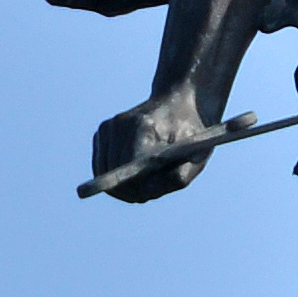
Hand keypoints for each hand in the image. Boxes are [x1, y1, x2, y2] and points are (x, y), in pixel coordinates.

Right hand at [91, 89, 222, 201]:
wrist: (180, 103)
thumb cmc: (191, 132)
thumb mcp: (197, 156)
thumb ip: (176, 178)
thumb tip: (144, 193)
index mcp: (142, 126)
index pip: (125, 167)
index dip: (134, 188)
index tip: (149, 193)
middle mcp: (119, 124)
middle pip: (110, 172)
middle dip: (129, 188)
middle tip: (151, 187)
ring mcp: (108, 127)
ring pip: (103, 172)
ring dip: (123, 183)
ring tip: (147, 177)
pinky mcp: (102, 132)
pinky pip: (101, 166)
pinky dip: (116, 174)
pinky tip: (136, 168)